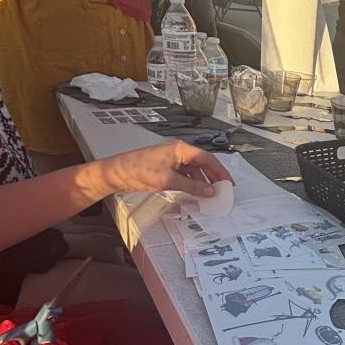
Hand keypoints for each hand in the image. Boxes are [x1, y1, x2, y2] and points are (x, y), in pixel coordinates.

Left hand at [89, 141, 233, 199]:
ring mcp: (172, 159)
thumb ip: (192, 187)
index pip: (207, 158)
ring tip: (210, 195)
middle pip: (203, 163)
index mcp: (180, 149)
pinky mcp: (166, 167)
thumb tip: (210, 192)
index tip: (228, 184)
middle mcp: (178, 151)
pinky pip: (185, 175)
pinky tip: (196, 193)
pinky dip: (192, 183)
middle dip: (214, 177)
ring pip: (194, 170)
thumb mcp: (168, 181)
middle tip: (223, 191)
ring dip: (203, 182)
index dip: (220, 172)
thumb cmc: (138, 171)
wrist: (116, 173)